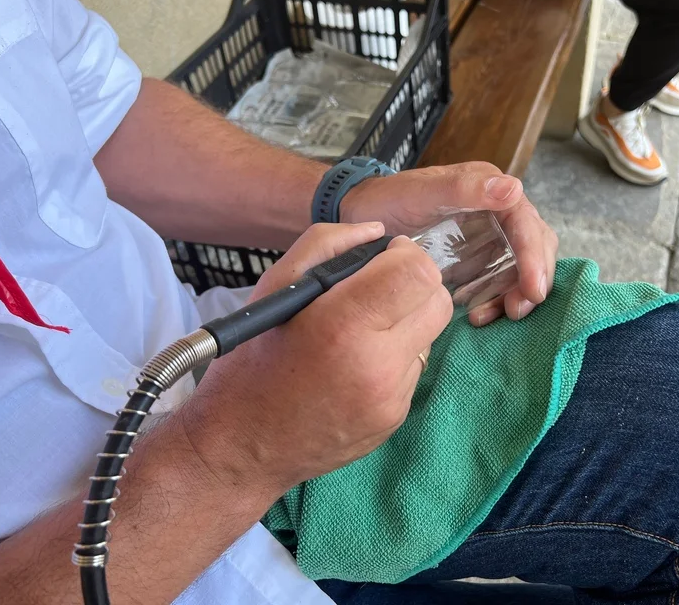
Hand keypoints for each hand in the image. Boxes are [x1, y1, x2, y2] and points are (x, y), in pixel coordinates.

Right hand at [182, 222, 451, 497]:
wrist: (240, 447)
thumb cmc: (251, 361)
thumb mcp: (274, 287)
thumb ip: (327, 244)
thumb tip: (378, 231)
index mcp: (343, 324)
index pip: (419, 274)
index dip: (407, 256)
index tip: (385, 259)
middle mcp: (376, 364)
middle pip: (438, 302)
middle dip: (415, 286)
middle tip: (379, 289)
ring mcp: (391, 396)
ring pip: (430, 335)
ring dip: (406, 323)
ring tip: (359, 332)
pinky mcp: (395, 418)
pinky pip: (414, 369)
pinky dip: (394, 357)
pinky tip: (355, 365)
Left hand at [340, 162, 558, 325]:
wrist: (360, 217)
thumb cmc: (388, 199)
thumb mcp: (421, 192)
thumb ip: (464, 189)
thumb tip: (514, 188)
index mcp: (490, 189)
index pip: (527, 223)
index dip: (534, 256)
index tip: (532, 288)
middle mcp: (497, 212)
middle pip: (535, 246)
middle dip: (533, 279)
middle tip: (517, 310)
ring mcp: (488, 238)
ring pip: (521, 268)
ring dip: (515, 294)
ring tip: (488, 316)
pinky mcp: (476, 261)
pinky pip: (499, 282)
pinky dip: (496, 300)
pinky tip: (476, 315)